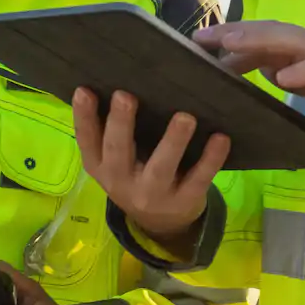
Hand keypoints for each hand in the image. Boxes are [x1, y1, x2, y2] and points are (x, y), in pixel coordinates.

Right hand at [75, 87, 227, 252]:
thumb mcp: (117, 161)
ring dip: (173, 142)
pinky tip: (220, 137)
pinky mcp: (184, 200)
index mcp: (101, 167)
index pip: (88, 141)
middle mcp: (122, 182)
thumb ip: (113, 132)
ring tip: (185, 117)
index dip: (84, 117)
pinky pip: (198, 179)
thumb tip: (117, 80)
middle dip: (122, 124)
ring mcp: (153, 194)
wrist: (162, 224)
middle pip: (119, 152)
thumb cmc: (137, 174)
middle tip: (126, 96)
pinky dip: (211, 159)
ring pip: (161, 168)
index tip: (85, 90)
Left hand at [196, 21, 304, 145]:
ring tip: (232, 45)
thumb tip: (266, 67)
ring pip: (294, 41)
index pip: (266, 37)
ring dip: (261, 40)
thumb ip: (292, 74)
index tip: (201, 43)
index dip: (234, 36)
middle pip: (273, 32)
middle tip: (204, 39)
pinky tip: (283, 77)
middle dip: (237, 32)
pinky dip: (304, 70)